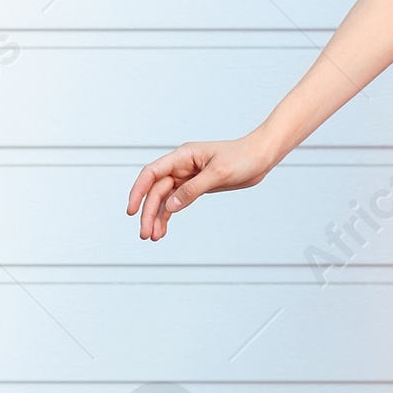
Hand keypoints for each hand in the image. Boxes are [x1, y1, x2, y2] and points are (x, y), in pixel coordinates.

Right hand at [128, 134, 274, 239]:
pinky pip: (176, 202)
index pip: (152, 173)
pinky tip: (163, 230)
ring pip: (164, 198)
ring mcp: (187, 176)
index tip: (131, 211)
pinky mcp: (195, 187)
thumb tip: (171, 205)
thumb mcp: (219, 173)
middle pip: (156, 190)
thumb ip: (193, 189)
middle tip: (145, 234)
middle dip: (148, 212)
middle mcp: (181, 165)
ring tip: (152, 237)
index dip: (138, 191)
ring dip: (156, 217)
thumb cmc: (242, 158)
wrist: (260, 157)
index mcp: (183, 156)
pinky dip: (168, 215)